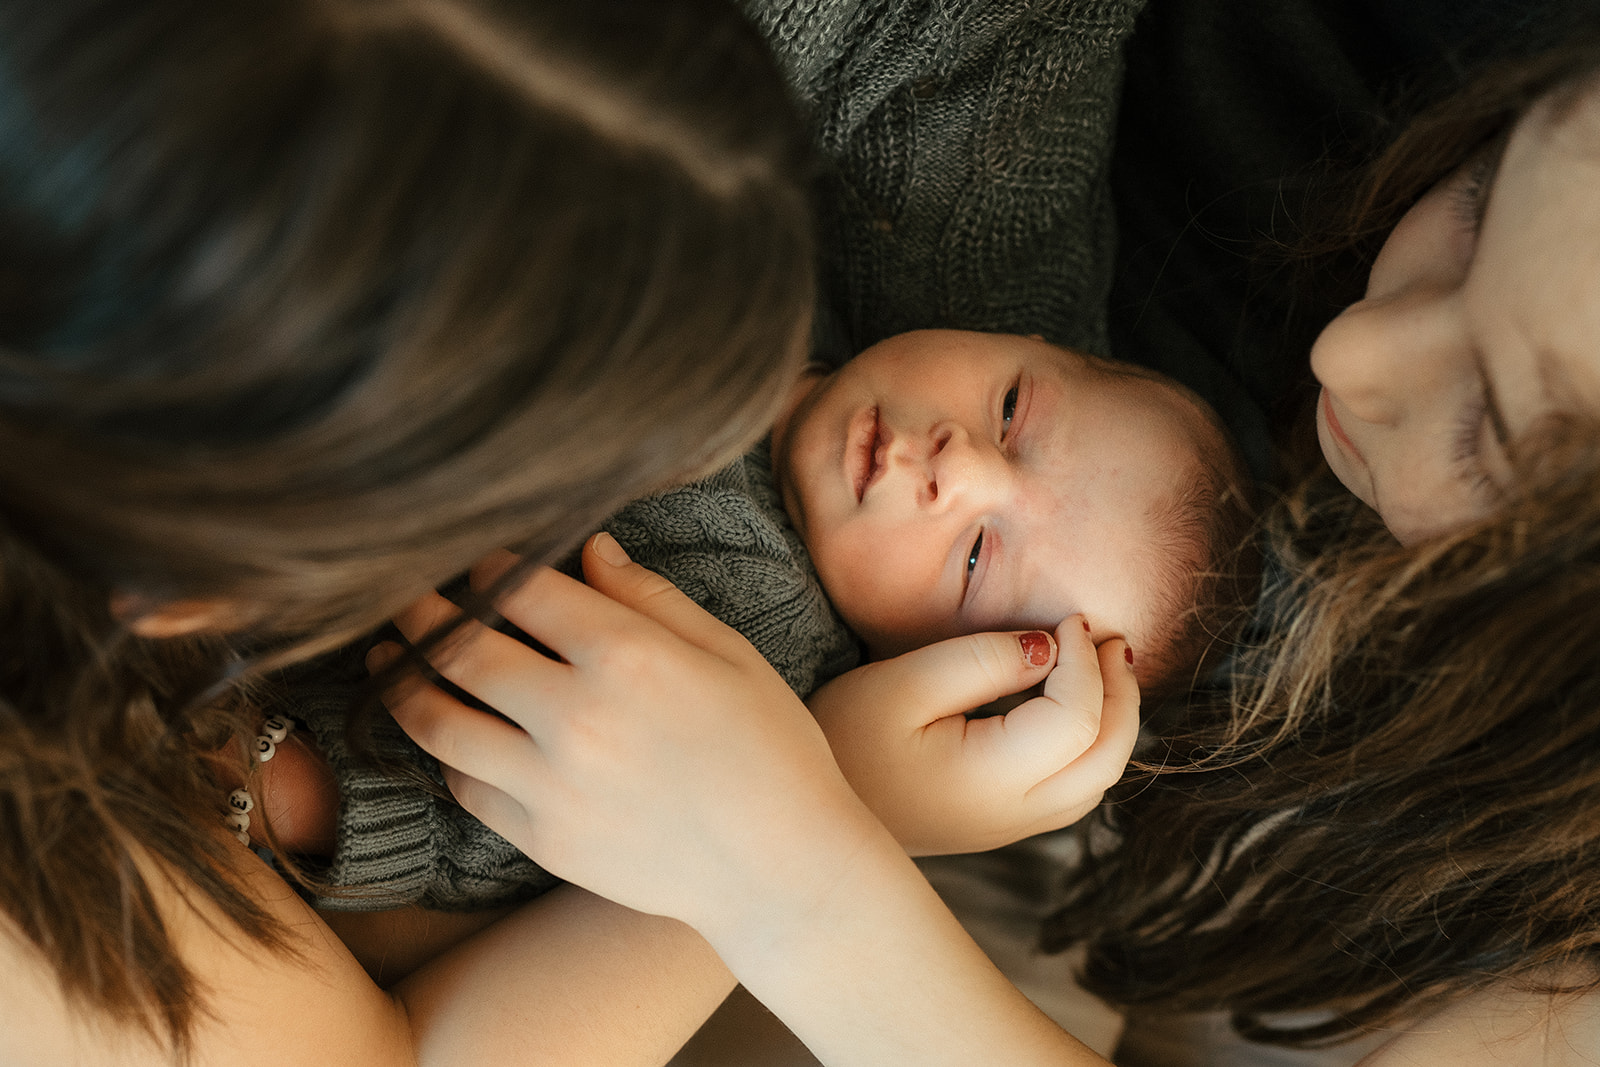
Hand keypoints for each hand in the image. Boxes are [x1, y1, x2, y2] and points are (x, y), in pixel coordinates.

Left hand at [375, 535, 884, 935]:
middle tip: (403, 596)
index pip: (522, 589)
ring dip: (402, 683)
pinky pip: (464, 786)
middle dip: (423, 613)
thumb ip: (651, 597)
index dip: (490, 566)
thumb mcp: (729, 653)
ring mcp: (551, 786)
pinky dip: (443, 752)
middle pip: (461, 648)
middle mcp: (577, 718)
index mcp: (629, 658)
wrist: (780, 870)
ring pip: (438, 722)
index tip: (479, 559)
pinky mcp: (540, 840)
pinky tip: (441, 730)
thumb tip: (588, 548)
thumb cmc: (770, 749)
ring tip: (388, 661)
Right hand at [807, 618, 1139, 854]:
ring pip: (1099, 781)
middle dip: (1120, 692)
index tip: (1069, 617)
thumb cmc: (841, 737)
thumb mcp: (901, 684)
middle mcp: (1014, 816)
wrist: (806, 812)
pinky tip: (1075, 704)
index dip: (1086, 662)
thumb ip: (980, 660)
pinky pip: (1075, 789)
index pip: (1077, 720)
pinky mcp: (1001, 824)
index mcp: (991, 781)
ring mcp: (1011, 828)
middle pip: (1107, 759)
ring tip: (1104, 664)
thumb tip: (1050, 644)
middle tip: (1110, 637)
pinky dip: (1092, 744)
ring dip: (1114, 721)